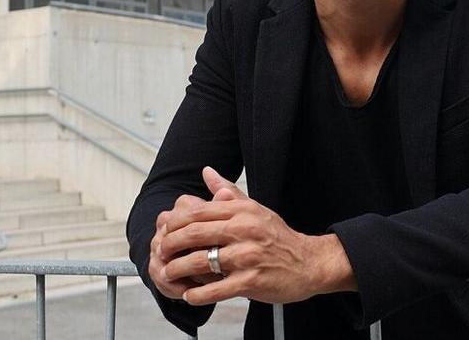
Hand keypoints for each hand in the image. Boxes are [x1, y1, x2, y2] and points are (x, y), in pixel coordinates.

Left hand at [159, 167, 355, 305]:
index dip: (175, 222)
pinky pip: (216, 289)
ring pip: (201, 261)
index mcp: (242, 211)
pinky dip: (198, 294)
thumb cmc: (278, 237)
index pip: (198, 212)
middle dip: (170, 244)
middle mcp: (244, 230)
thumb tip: (207, 172)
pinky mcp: (252, 281)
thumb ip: (227, 192)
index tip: (163, 231)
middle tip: (160, 252)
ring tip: (168, 273)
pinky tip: (189, 295)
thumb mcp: (255, 209)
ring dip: (178, 270)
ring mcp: (248, 256)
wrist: (309, 263)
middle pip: (195, 234)